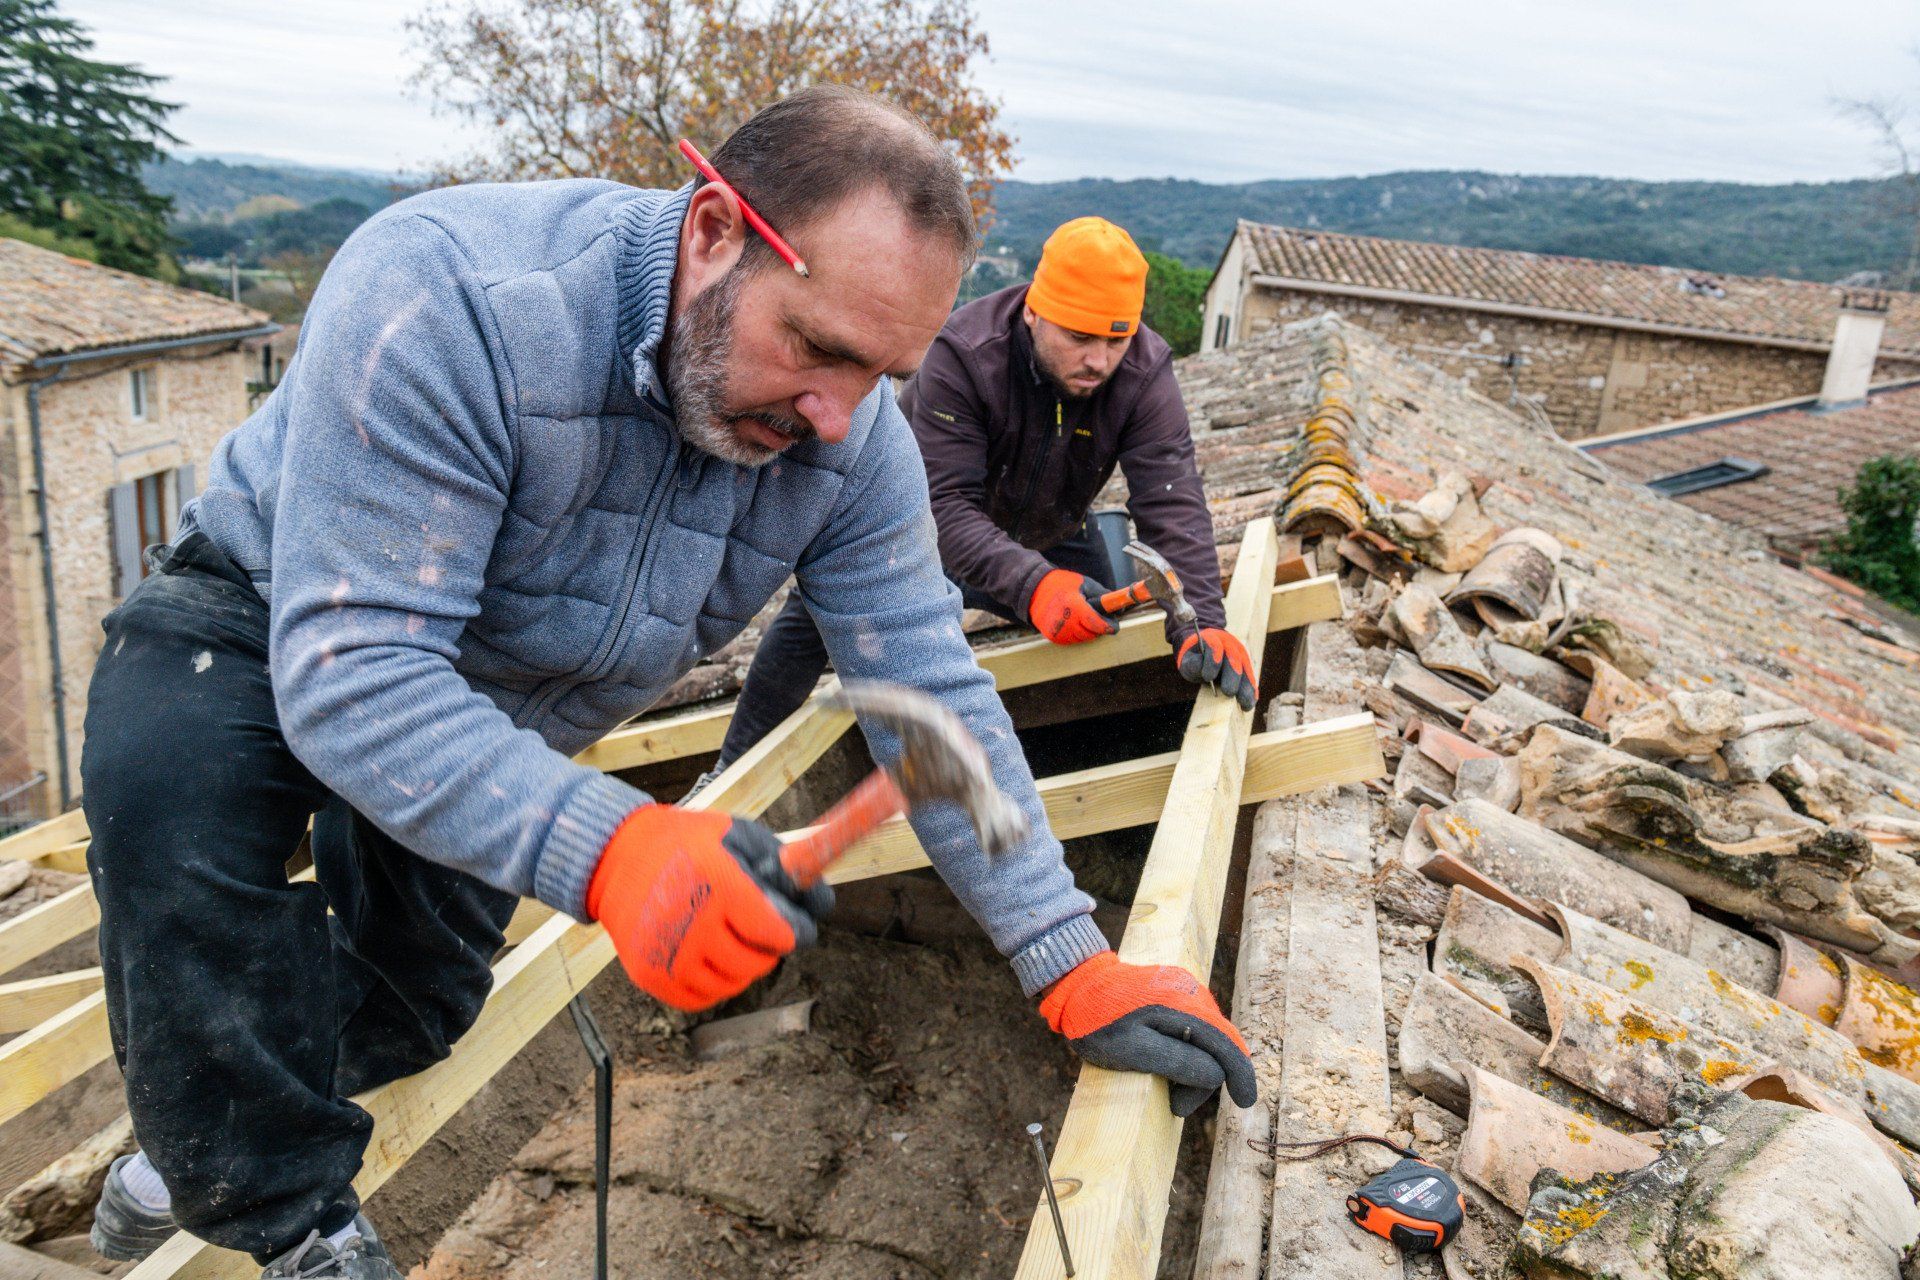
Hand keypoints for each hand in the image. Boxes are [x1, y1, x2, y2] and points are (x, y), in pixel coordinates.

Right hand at [586, 805, 832, 1011]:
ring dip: (744, 968)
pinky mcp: (649, 975)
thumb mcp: (740, 837)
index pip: (777, 933)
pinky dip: (714, 984)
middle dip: (769, 949)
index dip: (796, 932)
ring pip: (731, 985)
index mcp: (719, 886)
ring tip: (734, 941)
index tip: (798, 928)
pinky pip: (700, 999)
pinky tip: (711, 957)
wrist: (616, 856)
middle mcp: (692, 925)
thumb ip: (785, 867)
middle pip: (757, 964)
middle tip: (762, 932)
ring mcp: (668, 954)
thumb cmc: (688, 843)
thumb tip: (824, 903)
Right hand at [1029, 569, 1116, 644]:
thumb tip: (1119, 607)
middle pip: (1092, 634)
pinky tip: (1072, 622)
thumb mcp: (1085, 584)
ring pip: (1082, 639)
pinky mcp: (1052, 637)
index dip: (1110, 626)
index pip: (1098, 624)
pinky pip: (1072, 641)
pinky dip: (1076, 634)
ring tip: (1083, 618)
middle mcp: (1065, 622)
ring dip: (1087, 631)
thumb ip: (1103, 596)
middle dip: (1098, 627)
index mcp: (1075, 606)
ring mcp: (1058, 631)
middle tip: (1097, 618)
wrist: (1035, 590)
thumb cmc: (1062, 584)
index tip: (1115, 626)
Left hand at [1039, 951, 1256, 1115]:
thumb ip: (1177, 1062)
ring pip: (1206, 1038)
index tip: (1246, 1102)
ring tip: (1166, 1089)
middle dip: (1206, 1079)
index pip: (1226, 1044)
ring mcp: (1184, 989)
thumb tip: (1216, 1075)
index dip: (1240, 1075)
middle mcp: (1191, 992)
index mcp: (1184, 1004)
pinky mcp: (1175, 992)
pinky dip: (1188, 1052)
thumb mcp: (1132, 1050)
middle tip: (1176, 1106)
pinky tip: (1167, 1065)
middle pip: (1218, 1044)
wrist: (1076, 983)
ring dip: (1195, 1067)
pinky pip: (1194, 1028)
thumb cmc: (1097, 1020)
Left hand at [1177, 628, 1256, 710]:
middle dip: (1232, 676)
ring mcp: (1241, 655)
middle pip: (1234, 659)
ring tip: (1245, 703)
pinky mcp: (1246, 666)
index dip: (1212, 661)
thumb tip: (1201, 670)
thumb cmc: (1196, 657)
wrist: (1205, 650)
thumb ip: (1193, 664)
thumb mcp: (1188, 659)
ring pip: (1245, 669)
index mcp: (1213, 639)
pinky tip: (1251, 702)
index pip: (1215, 647)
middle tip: (1229, 692)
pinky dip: (1251, 690)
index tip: (1207, 677)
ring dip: (1246, 687)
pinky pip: (1250, 678)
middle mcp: (1230, 645)